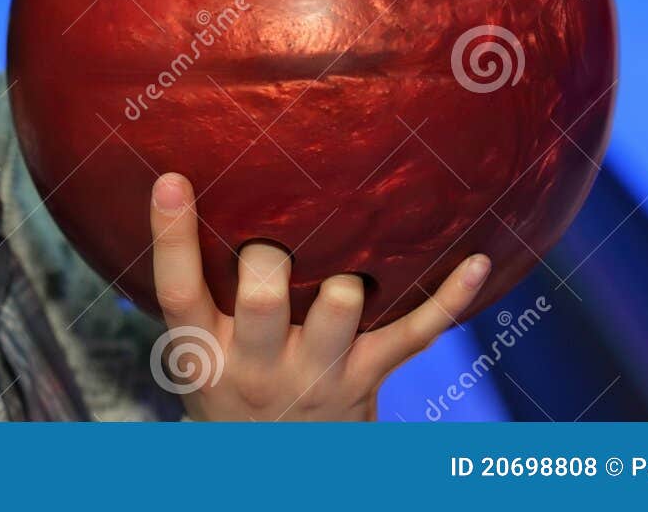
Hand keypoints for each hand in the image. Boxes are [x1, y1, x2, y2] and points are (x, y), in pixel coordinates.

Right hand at [149, 172, 491, 420]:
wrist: (271, 469)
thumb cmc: (230, 381)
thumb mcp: (197, 351)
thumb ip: (198, 288)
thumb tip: (188, 183)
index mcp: (202, 351)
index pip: (177, 291)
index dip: (172, 236)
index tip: (172, 179)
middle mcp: (255, 366)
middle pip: (261, 299)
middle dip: (271, 255)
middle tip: (275, 233)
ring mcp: (317, 375)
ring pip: (339, 308)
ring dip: (347, 271)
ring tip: (350, 237)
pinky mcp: (367, 379)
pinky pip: (414, 336)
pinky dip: (449, 298)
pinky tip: (475, 261)